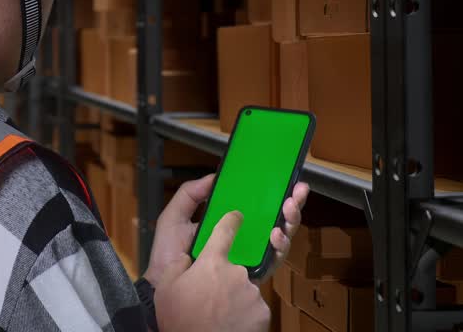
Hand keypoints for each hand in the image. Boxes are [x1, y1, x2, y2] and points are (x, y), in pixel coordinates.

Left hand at [142, 176, 310, 286]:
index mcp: (226, 223)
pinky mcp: (253, 274)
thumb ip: (190, 195)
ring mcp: (250, 256)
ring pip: (280, 238)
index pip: (254, 206)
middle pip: (274, 219)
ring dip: (289, 221)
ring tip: (288, 208)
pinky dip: (279, 246)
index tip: (284, 180)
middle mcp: (242, 239)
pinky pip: (274, 260)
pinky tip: (275, 234)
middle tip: (296, 192)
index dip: (271, 193)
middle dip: (290, 204)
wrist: (166, 286)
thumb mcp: (175, 218)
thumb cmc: (168, 254)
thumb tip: (214, 176)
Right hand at [153, 211, 269, 331]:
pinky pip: (254, 307)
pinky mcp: (263, 312)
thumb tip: (187, 258)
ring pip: (244, 288)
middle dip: (225, 278)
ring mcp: (251, 292)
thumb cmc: (180, 319)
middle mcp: (236, 273)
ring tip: (218, 313)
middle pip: (234, 267)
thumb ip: (178, 265)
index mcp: (212, 262)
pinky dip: (245, 313)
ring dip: (234, 297)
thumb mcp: (168, 288)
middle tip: (211, 297)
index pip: (225, 230)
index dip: (231, 221)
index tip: (236, 216)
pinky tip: (231, 323)